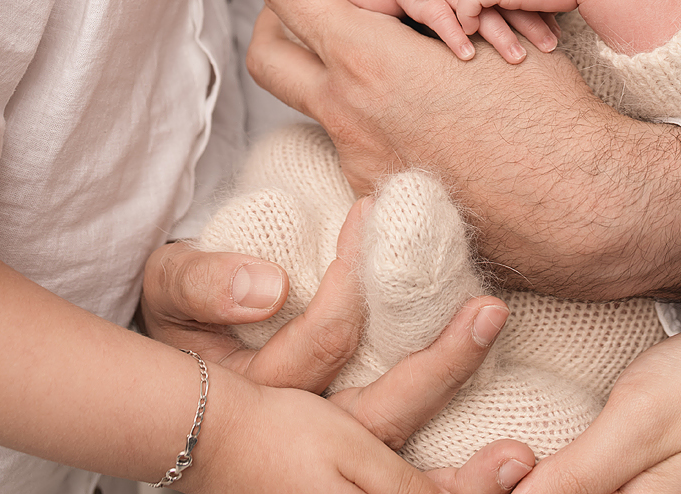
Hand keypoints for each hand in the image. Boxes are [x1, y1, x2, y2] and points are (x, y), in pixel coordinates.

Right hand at [143, 204, 535, 474]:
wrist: (159, 409)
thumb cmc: (172, 331)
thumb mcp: (171, 288)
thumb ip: (207, 282)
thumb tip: (267, 289)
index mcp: (251, 396)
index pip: (323, 340)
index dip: (355, 279)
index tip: (375, 214)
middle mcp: (289, 447)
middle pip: (378, 418)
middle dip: (440, 364)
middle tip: (491, 310)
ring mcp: (316, 484)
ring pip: (396, 485)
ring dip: (463, 474)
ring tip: (522, 454)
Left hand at [247, 0, 680, 300]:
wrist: (586, 206)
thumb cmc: (550, 109)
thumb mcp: (486, 31)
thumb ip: (423, 5)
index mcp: (368, 61)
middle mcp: (349, 115)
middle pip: (267, 54)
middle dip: (281, 18)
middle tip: (324, 1)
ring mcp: (360, 166)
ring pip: (313, 104)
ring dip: (334, 71)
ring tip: (394, 55)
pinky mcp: (384, 204)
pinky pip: (356, 148)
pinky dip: (376, 119)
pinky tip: (428, 111)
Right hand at [331, 0, 549, 63]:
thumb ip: (494, 4)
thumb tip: (525, 27)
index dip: (539, 12)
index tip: (560, 33)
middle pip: (506, 3)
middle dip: (530, 24)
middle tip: (551, 46)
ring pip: (478, 13)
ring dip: (499, 34)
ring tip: (517, 57)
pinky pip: (441, 19)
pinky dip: (455, 35)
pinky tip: (466, 54)